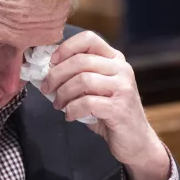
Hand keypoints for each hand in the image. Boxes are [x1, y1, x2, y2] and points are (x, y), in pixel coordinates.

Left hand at [41, 32, 169, 179]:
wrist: (135, 141)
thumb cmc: (109, 113)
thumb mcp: (94, 89)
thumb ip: (77, 76)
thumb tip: (45, 71)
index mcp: (114, 59)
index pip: (89, 39)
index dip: (66, 47)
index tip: (52, 62)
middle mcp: (122, 69)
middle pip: (80, 61)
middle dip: (56, 75)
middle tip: (46, 89)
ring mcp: (123, 88)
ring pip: (82, 80)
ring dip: (63, 94)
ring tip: (58, 105)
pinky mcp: (120, 108)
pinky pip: (87, 103)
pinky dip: (72, 109)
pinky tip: (69, 116)